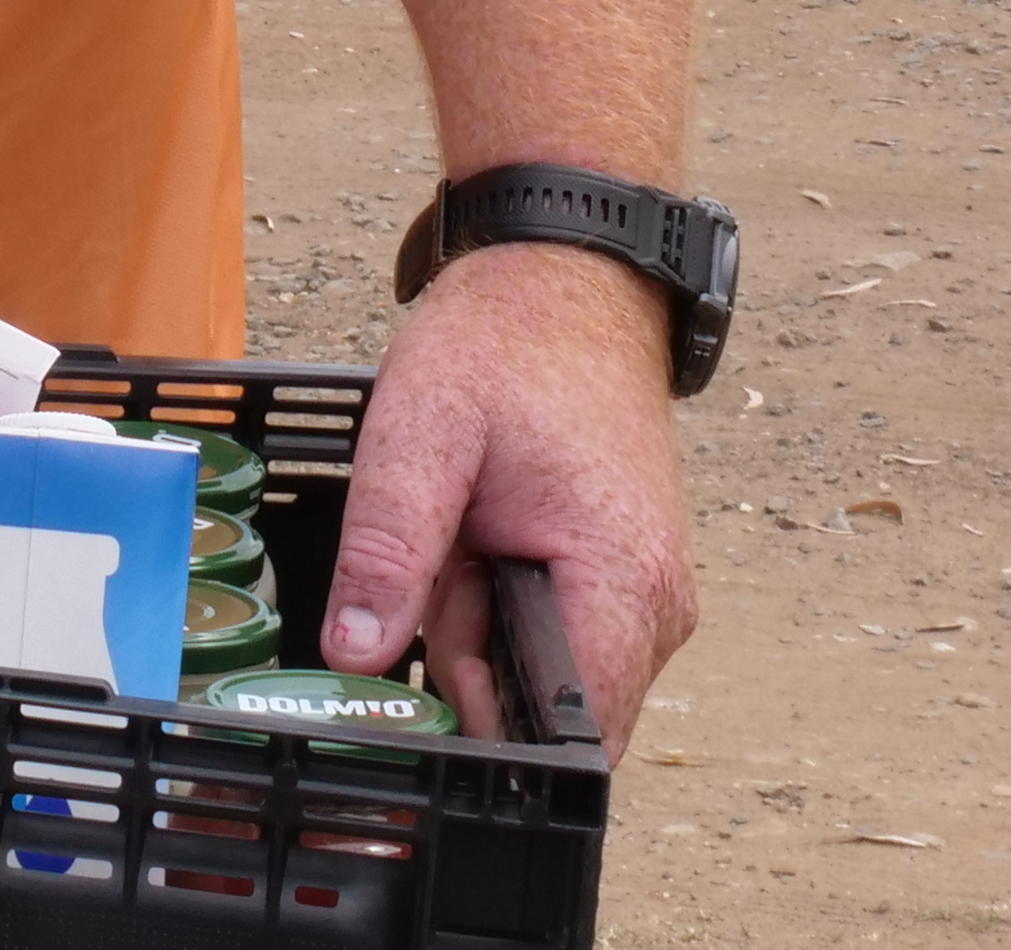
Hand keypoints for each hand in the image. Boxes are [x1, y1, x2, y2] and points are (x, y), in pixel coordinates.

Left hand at [316, 238, 695, 752]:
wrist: (564, 276)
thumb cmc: (506, 342)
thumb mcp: (420, 432)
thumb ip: (388, 548)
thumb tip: (354, 656)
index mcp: (622, 580)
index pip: (565, 734)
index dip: (477, 723)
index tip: (419, 660)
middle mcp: (656, 608)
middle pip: (541, 710)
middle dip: (467, 657)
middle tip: (442, 559)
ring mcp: (645, 597)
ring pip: (535, 674)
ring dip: (477, 626)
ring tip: (462, 534)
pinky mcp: (623, 583)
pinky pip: (549, 637)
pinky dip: (496, 602)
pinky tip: (481, 537)